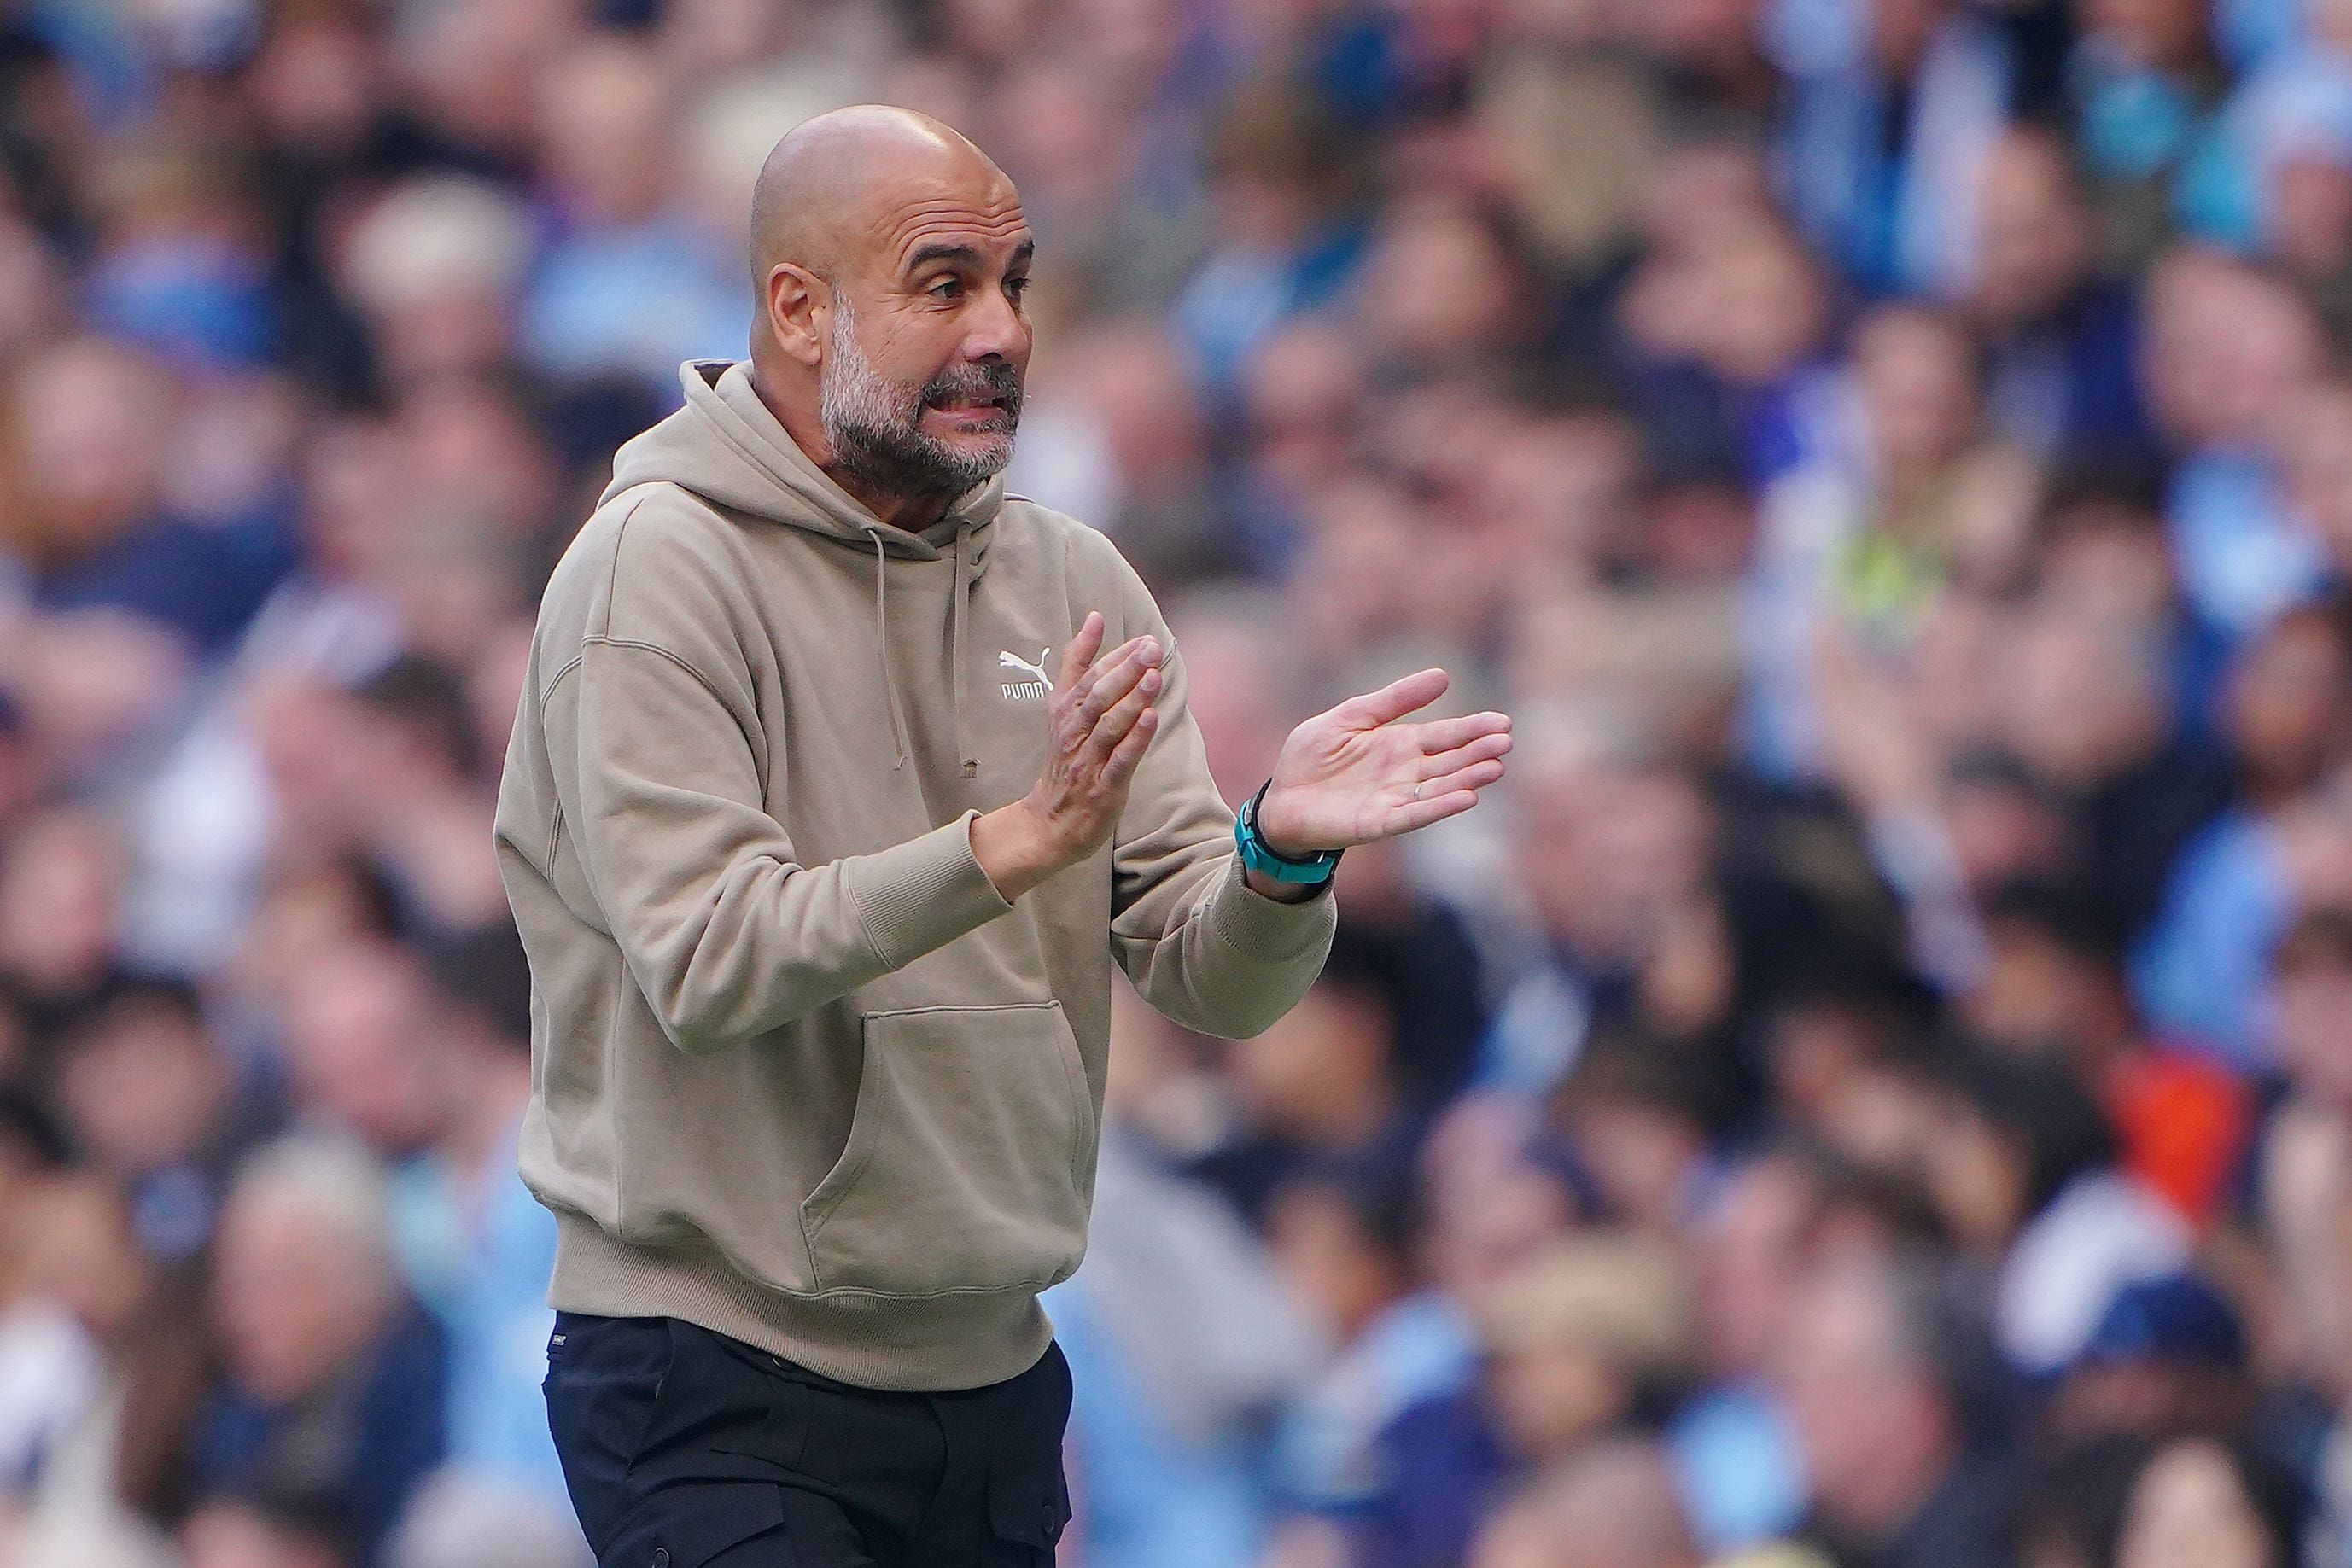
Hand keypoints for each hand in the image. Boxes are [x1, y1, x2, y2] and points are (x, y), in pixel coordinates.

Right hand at [971, 612, 1161, 899]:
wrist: (1049, 824)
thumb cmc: (1067, 761)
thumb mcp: (1066, 710)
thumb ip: (1079, 665)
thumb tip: (1095, 617)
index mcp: (1065, 713)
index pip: (1086, 677)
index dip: (1109, 655)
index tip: (1133, 635)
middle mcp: (1073, 733)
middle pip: (1097, 697)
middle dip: (1124, 671)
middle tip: (1150, 649)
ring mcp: (1086, 761)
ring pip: (1108, 726)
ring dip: (1131, 701)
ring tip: (1153, 677)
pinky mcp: (1102, 787)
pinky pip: (1119, 760)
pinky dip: (1134, 739)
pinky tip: (1151, 719)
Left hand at [1254, 669, 1509, 855]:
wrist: (1281, 799)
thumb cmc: (1311, 757)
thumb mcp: (1351, 716)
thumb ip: (1393, 700)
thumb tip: (1443, 676)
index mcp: (1400, 744)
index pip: (1445, 735)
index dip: (1473, 729)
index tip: (1502, 722)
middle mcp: (1405, 773)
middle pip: (1450, 761)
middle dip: (1478, 752)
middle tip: (1506, 741)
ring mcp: (1395, 799)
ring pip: (1440, 788)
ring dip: (1468, 779)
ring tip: (1495, 768)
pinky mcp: (1380, 822)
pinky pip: (1415, 814)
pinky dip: (1439, 806)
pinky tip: (1466, 797)